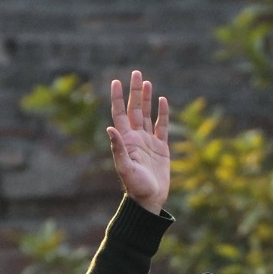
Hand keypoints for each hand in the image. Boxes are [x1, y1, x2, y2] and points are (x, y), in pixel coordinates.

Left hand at [105, 71, 171, 213]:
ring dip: (146, 99)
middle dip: (134, 91)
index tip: (116, 81)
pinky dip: (162, 113)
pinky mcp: (161, 147)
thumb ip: (118, 149)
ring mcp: (148, 141)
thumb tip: (109, 129)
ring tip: (146, 82)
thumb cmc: (136, 187)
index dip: (118, 98)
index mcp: (126, 140)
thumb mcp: (125, 169)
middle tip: (136, 73)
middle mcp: (136, 138)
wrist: (150, 200)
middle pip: (134, 109)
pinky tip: (162, 101)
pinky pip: (162, 126)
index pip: (120, 114)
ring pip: (147, 114)